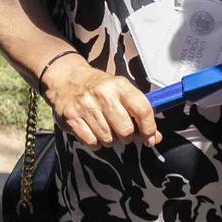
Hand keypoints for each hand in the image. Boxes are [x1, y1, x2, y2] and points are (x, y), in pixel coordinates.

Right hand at [43, 56, 159, 148]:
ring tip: (104, 126)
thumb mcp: (121, 91)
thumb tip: (155, 138)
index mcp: (119, 85)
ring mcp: (85, 107)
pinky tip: (92, 130)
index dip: (149, 128)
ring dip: (109, 139)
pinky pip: (92, 143)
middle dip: (126, 136)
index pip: (142, 109)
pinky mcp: (71, 118)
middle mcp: (103, 95)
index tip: (150, 138)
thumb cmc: (99, 87)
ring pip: (108, 140)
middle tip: (120, 129)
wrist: (66, 78)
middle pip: (125, 131)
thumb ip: (139, 112)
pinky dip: (95, 142)